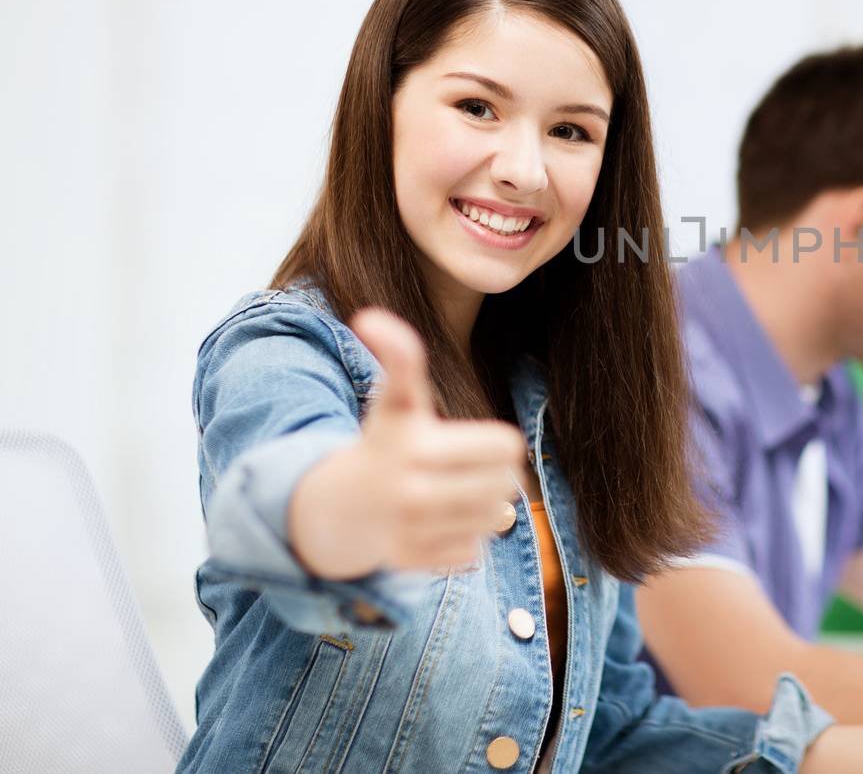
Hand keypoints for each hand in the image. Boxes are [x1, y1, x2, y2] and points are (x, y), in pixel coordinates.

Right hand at [287, 308, 526, 578]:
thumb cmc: (381, 445)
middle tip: (469, 471)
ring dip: (483, 509)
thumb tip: (369, 317)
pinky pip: (473, 552)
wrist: (335, 509)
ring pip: (494, 521)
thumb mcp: (394, 402)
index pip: (507, 447)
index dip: (500, 444)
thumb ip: (399, 358)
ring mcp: (412, 532)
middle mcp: (412, 494)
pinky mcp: (414, 564)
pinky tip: (440, 526)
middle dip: (496, 476)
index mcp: (415, 447)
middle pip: (506, 485)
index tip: (478, 443)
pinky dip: (465, 541)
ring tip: (456, 497)